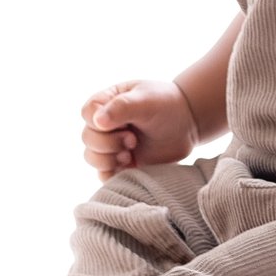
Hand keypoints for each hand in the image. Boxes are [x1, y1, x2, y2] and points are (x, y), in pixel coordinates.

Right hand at [80, 78, 199, 181]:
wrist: (187, 123)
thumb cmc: (166, 105)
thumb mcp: (145, 100)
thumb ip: (121, 107)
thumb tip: (97, 122)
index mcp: (106, 103)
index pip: (87, 113)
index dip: (100, 123)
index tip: (125, 123)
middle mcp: (104, 124)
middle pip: (87, 138)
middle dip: (109, 143)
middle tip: (133, 140)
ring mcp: (111, 144)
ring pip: (91, 157)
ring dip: (109, 159)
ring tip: (130, 154)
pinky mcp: (120, 163)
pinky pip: (103, 174)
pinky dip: (111, 174)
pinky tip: (129, 166)